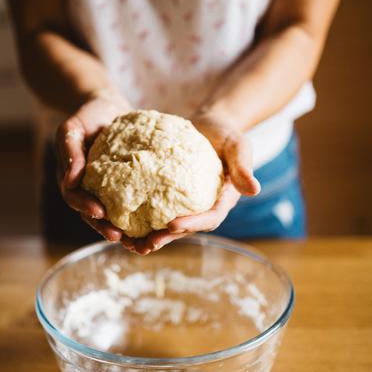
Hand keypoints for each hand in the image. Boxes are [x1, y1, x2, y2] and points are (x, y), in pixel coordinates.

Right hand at [55, 90, 130, 241]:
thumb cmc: (86, 117)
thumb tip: (72, 180)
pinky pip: (132, 202)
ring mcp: (106, 190)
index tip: (99, 213)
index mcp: (72, 180)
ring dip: (124, 230)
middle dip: (105, 228)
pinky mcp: (126, 186)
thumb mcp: (70, 129)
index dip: (85, 207)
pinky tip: (157, 223)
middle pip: (93, 215)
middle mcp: (88, 190)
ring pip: (113, 215)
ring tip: (139, 242)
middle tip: (119, 237)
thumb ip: (69, 152)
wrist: (106, 108)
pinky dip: (142, 215)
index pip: (75, 199)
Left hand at [120, 110, 259, 254]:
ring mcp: (184, 205)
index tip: (172, 225)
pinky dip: (136, 218)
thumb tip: (254, 190)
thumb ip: (244, 165)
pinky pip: (151, 210)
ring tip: (124, 242)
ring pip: (165, 226)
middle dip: (164, 239)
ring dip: (146, 237)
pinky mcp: (167, 197)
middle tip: (143, 245)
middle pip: (184, 230)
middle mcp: (202, 208)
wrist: (208, 126)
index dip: (192, 224)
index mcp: (222, 201)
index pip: (209, 218)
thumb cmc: (226, 134)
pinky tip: (116, 220)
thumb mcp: (238, 145)